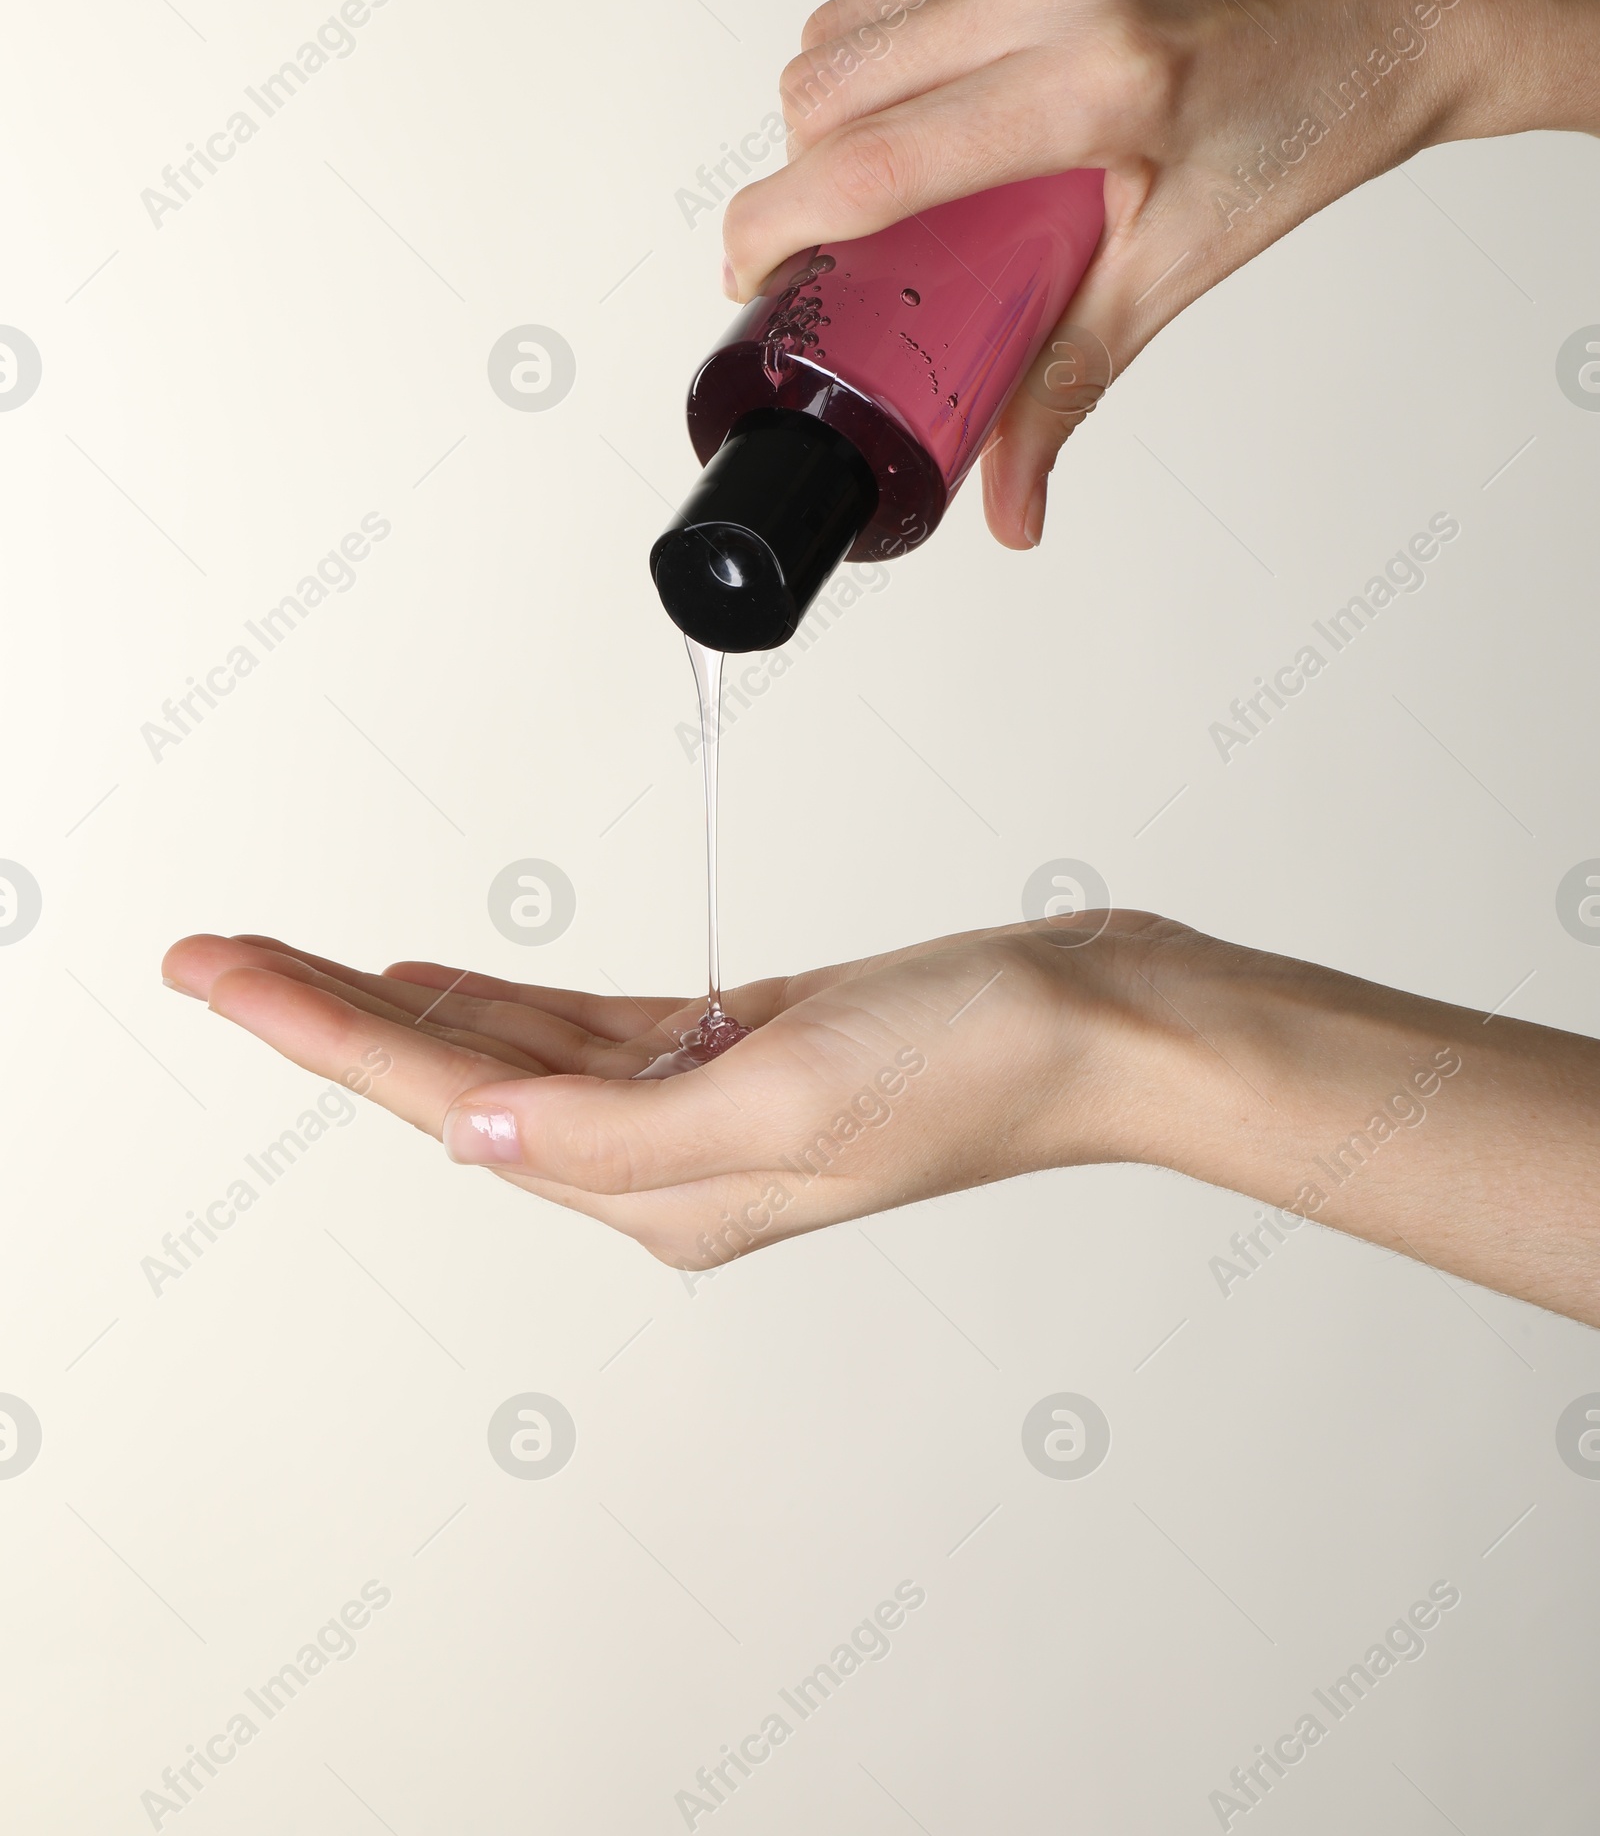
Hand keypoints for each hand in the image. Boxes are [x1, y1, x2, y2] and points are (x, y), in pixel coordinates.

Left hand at [162, 915, 1599, 1319]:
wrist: (1102, 1022)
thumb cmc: (977, 1058)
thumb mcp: (784, 1097)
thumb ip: (614, 1126)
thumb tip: (466, 1128)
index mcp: (663, 1187)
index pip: (448, 1102)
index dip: (320, 1033)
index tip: (220, 970)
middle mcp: (667, 1160)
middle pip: (456, 1079)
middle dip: (326, 1019)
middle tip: (216, 954)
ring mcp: (704, 1104)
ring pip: (509, 1053)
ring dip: (398, 1007)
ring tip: (293, 963)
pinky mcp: (743, 1046)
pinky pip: (585, 1032)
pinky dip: (500, 1002)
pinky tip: (442, 979)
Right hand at [721, 0, 1599, 547]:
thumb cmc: (1315, 117)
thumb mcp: (1182, 262)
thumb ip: (1066, 382)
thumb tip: (1006, 506)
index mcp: (1098, 81)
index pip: (867, 165)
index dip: (774, 230)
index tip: (750, 275)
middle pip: (824, 82)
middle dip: (808, 169)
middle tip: (855, 228)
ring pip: (851, 12)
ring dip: (848, 93)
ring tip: (920, 147)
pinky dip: (903, 18)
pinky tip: (963, 63)